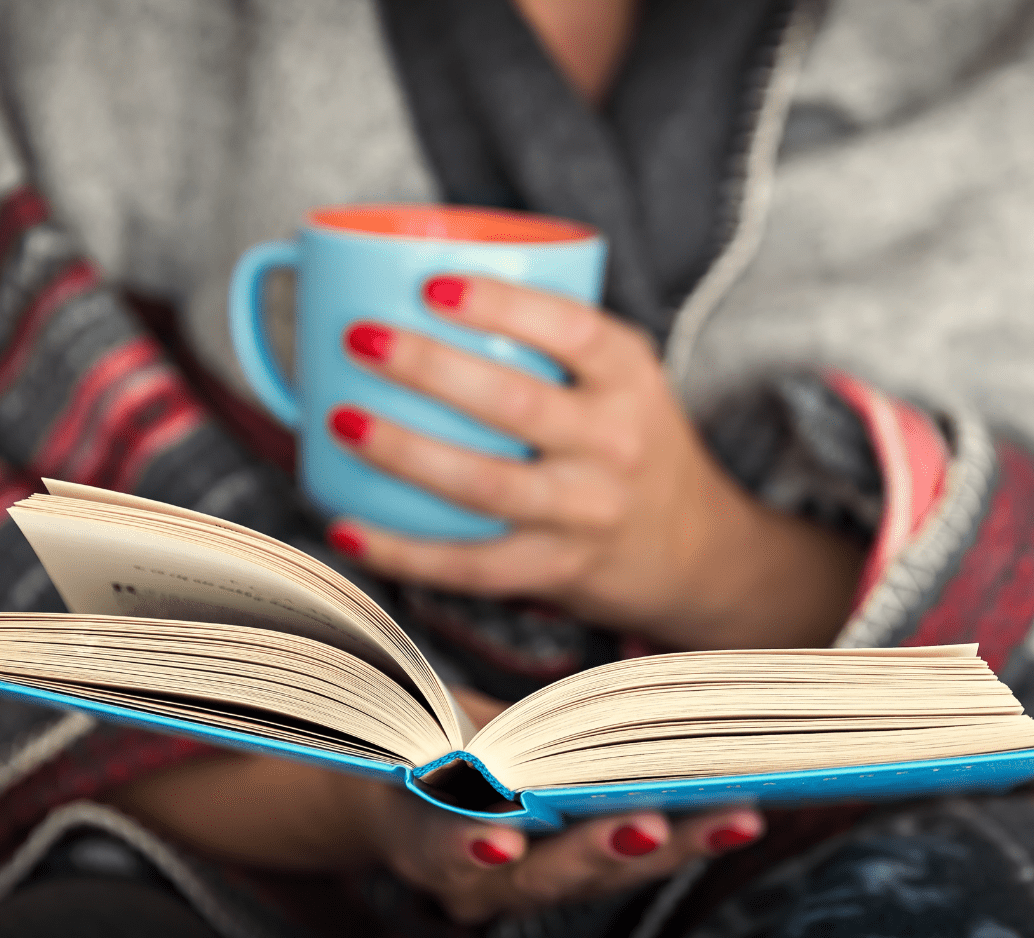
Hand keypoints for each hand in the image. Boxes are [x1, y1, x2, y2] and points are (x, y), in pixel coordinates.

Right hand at [109, 688, 763, 923]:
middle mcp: (472, 868)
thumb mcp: (372, 718)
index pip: (435, 849)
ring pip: (597, 872)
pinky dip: (679, 829)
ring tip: (730, 812)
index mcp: (411, 835)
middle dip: (596, 850)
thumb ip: (362, 684)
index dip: (465, 841)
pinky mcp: (568, 855)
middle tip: (654, 823)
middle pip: (539, 876)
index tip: (500, 827)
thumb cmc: (377, 738)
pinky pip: (625, 851)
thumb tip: (255, 607)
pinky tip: (735, 801)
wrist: (384, 792)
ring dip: (663, 843)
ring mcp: (525, 873)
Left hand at [325, 275, 862, 649]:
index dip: (501, 305)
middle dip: (428, 368)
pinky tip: (347, 526)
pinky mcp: (556, 569)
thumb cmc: (629, 440)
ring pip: (485, 485)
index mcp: (629, 377)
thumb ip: (549, 338)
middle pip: (515, 403)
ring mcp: (586, 511)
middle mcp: (615, 443)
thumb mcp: (621, 376)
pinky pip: (470, 564)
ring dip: (404, 452)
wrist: (693, 547)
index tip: (432, 285)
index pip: (572, 330)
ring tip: (340, 419)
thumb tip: (411, 279)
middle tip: (359, 338)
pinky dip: (402, 550)